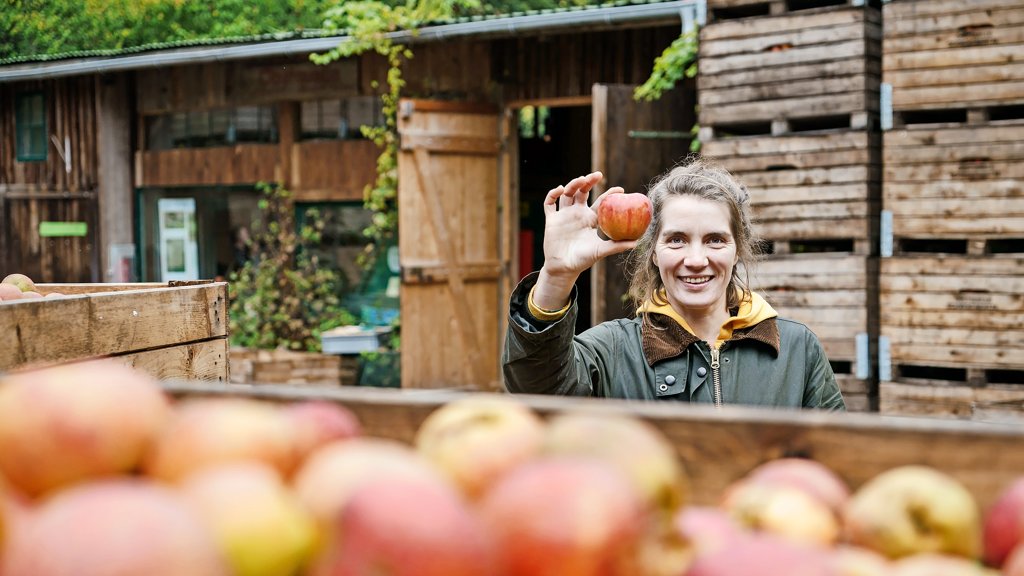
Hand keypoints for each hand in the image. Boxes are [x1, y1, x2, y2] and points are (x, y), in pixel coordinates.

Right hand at [533, 172, 638, 309]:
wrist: (563, 268)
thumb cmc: (583, 260)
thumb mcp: (601, 251)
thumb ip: (617, 246)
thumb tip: (638, 243)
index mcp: (591, 219)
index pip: (601, 202)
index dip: (610, 194)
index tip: (621, 190)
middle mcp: (577, 214)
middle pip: (583, 192)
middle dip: (589, 181)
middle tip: (598, 175)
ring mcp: (564, 215)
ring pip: (567, 194)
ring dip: (573, 184)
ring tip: (581, 180)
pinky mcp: (552, 219)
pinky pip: (549, 203)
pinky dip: (552, 194)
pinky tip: (560, 190)